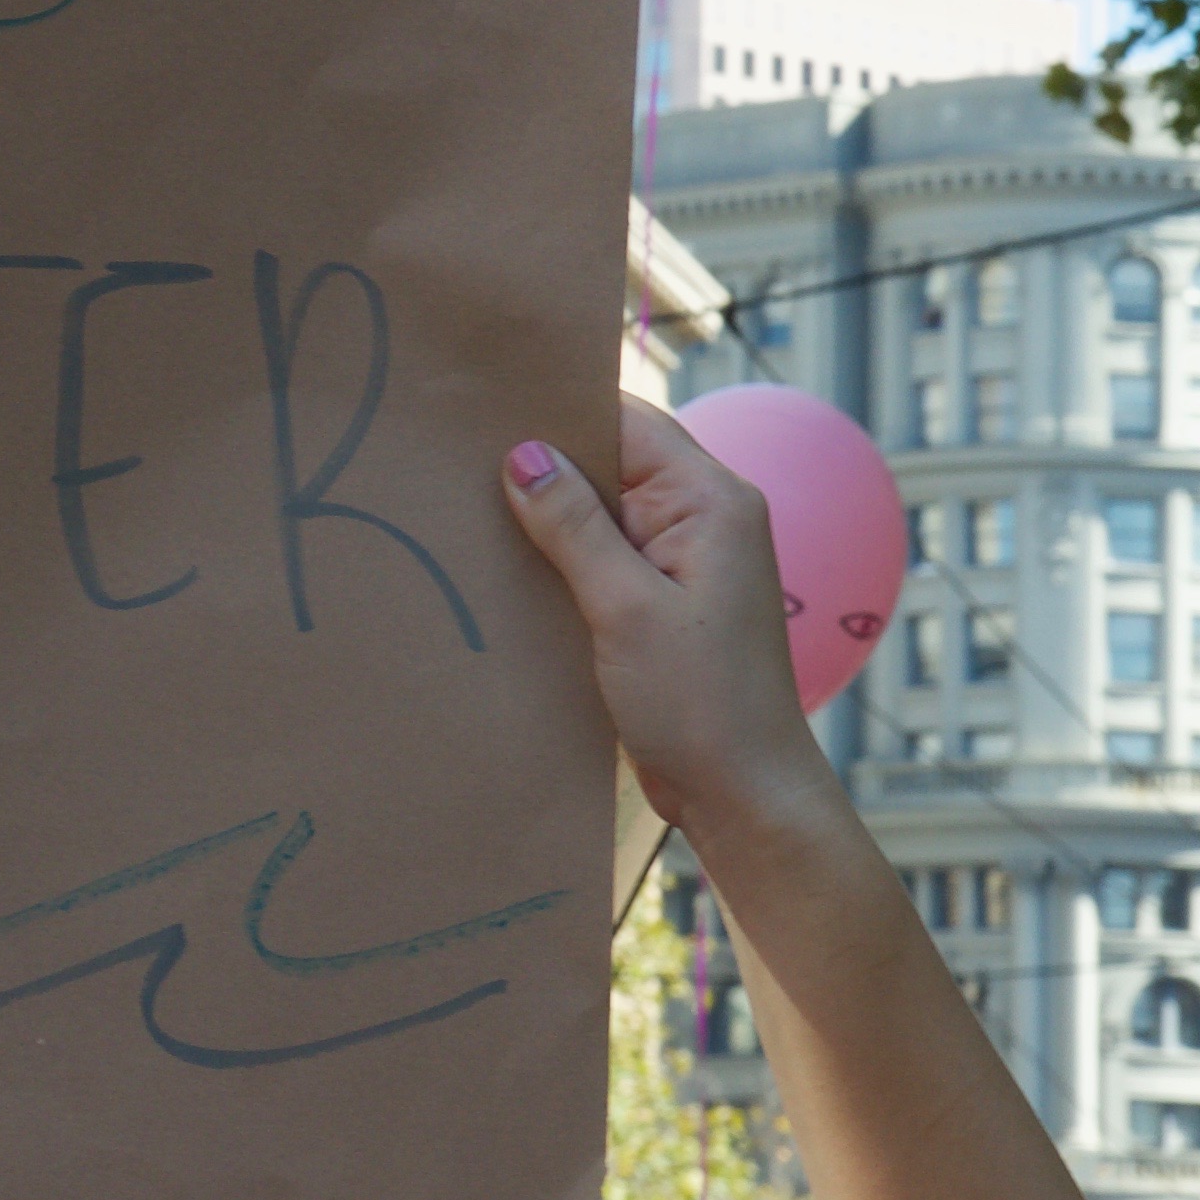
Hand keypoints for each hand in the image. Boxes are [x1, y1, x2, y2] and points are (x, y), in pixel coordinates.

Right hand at [499, 399, 833, 834]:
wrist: (743, 792)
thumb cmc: (701, 704)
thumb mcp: (627, 608)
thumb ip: (574, 526)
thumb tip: (524, 454)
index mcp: (711, 501)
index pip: (626, 420)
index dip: (557, 408)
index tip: (484, 406)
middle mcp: (703, 518)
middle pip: (608, 460)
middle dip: (540, 462)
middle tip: (456, 461)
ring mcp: (683, 560)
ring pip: (598, 511)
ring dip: (543, 516)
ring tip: (466, 512)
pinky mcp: (661, 600)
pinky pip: (601, 556)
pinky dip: (558, 559)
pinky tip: (505, 567)